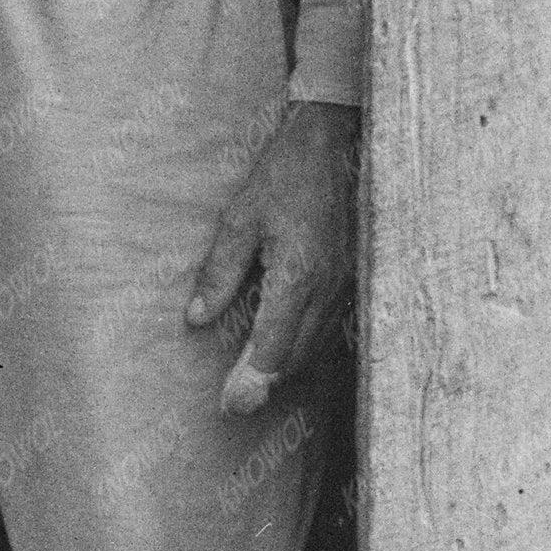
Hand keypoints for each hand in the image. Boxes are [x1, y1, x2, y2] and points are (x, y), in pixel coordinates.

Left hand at [183, 97, 355, 416]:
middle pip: (297, 356)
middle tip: (235, 399)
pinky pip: (330, 325)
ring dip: (286, 364)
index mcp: (298, 275)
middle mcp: (327, 287)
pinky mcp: (352, 277)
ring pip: (317, 345)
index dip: (251, 381)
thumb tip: (198, 319)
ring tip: (254, 376)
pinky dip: (306, 342)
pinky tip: (285, 341)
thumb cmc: (283, 175)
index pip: (273, 347)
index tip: (231, 406)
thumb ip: (219, 272)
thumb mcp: (239, 218)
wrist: (333, 144)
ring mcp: (345, 284)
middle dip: (266, 381)